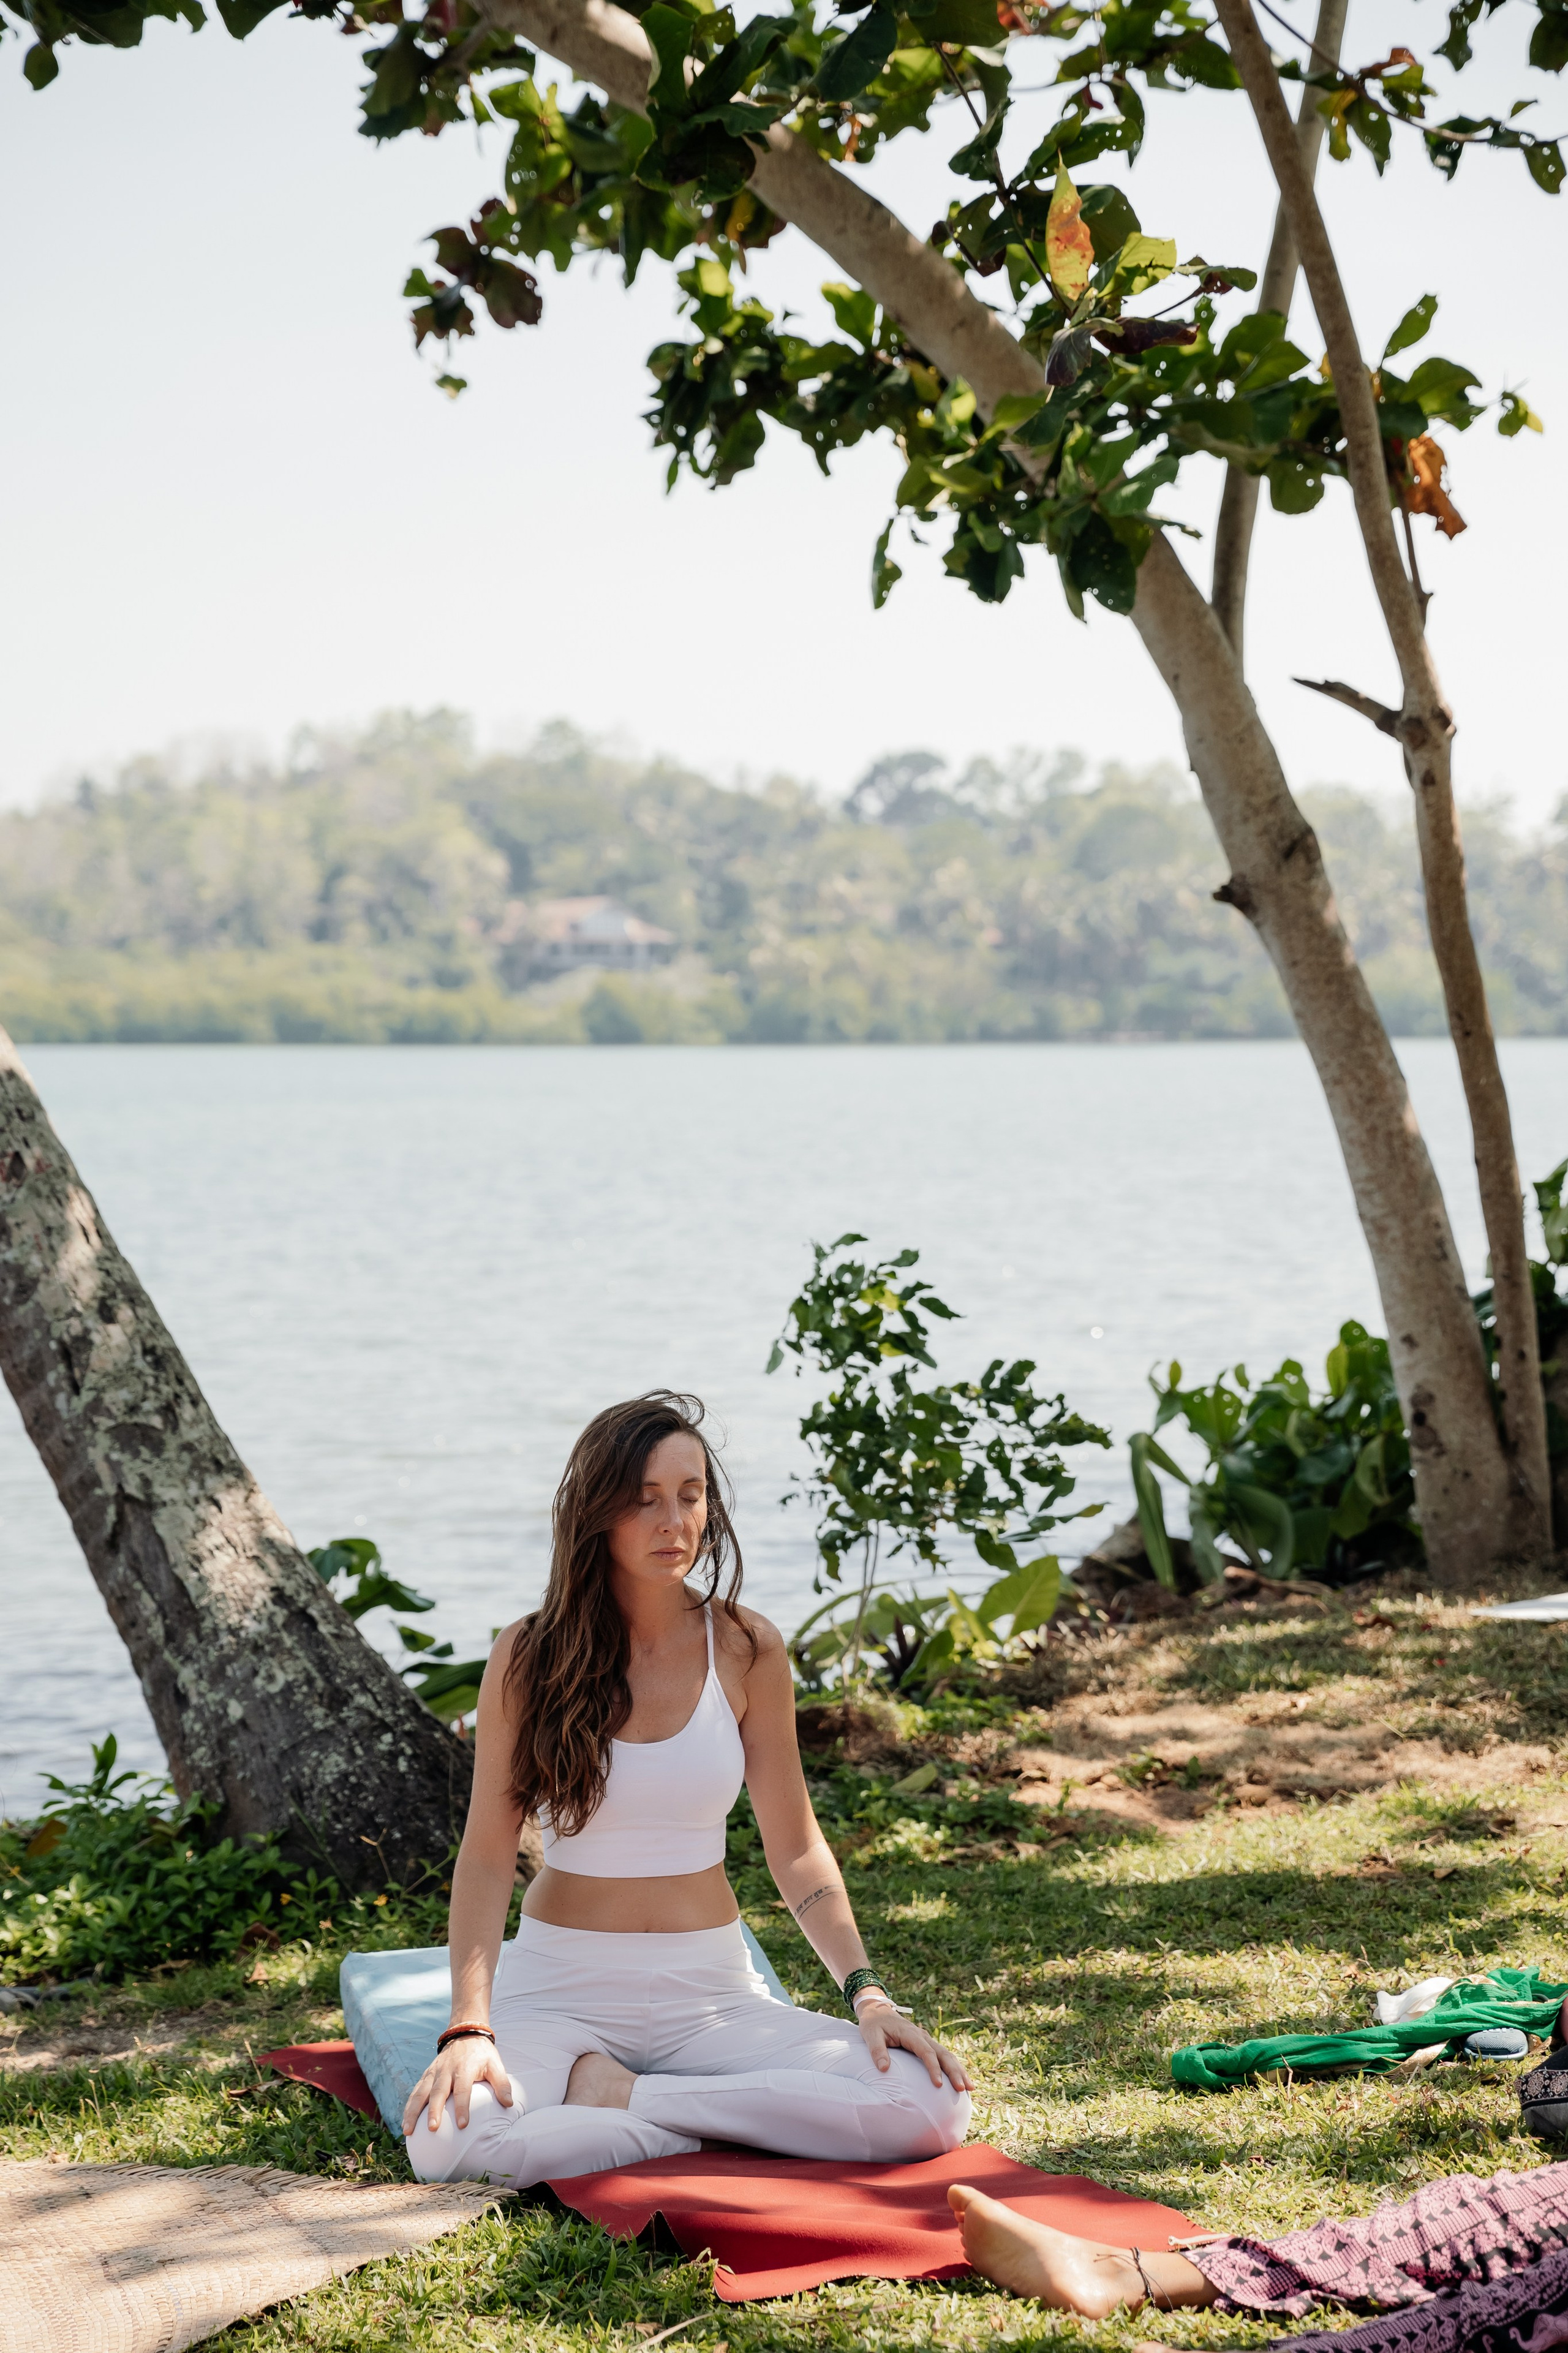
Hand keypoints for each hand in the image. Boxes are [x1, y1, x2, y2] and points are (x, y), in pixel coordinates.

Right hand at [402, 2033, 513, 2135]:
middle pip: (438, 2092)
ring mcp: (433, 2073)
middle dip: (434, 2111)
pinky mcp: (426, 2075)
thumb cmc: (482, 2054)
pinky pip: (415, 2092)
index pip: (463, 2089)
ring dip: (413, 2112)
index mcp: (464, 2068)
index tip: (463, 2125)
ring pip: (421, 2093)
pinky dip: (408, 2107)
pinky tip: (405, 2123)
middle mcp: (446, 2071)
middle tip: (432, 2129)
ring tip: (408, 2131)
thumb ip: (502, 2084)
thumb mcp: (495, 2064)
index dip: (463, 2107)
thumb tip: (509, 2104)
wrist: (464, 2033)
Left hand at [855, 1999, 971, 2092]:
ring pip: (947, 2055)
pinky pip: (943, 2056)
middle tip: (963, 2088)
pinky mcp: (926, 2044)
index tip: (938, 2085)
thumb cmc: (873, 2024)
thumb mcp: (870, 2035)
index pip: (926, 2052)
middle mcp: (922, 2036)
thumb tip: (883, 2069)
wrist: (877, 2010)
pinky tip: (960, 2079)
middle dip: (954, 2071)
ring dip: (958, 2070)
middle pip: (943, 2053)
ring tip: (969, 2087)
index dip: (933, 2068)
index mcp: (910, 2034)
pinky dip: (953, 2067)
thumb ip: (877, 2051)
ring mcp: (926, 2040)